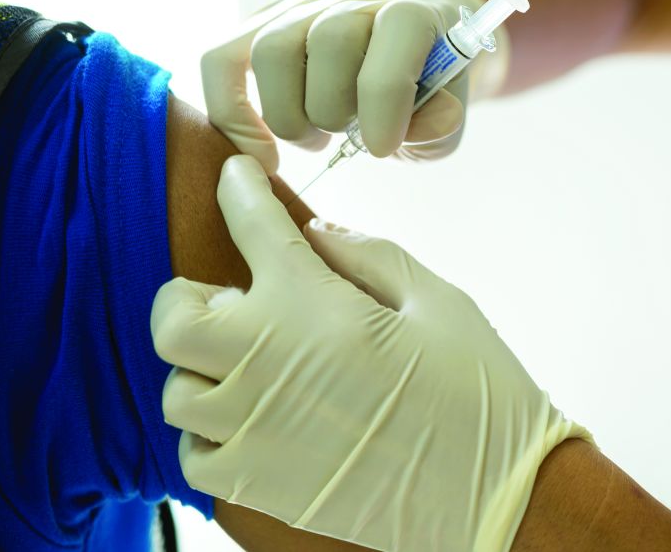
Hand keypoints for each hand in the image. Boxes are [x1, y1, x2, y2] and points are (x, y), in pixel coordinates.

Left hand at [151, 154, 588, 551]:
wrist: (496, 493)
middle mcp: (266, 363)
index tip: (236, 177)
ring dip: (204, 368)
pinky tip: (256, 419)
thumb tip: (314, 233)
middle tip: (234, 300)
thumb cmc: (476, 389)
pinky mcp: (257, 486)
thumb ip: (368, 255)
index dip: (239, 189)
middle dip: (192, 297)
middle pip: (173, 317)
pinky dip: (212, 431)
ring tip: (251, 365)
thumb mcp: (438, 300)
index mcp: (314, 306)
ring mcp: (253, 430)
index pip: (252, 224)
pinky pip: (195, 453)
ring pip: (177, 388)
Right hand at [202, 0, 500, 173]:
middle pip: (328, 41)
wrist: (408, 37)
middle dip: (332, 109)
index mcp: (414, 8)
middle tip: (344, 139)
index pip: (396, 32)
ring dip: (287, 114)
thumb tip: (405, 132)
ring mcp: (305, 2)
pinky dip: (229, 107)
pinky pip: (222, 56)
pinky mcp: (265, 21)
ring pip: (271, 48)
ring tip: (313, 139)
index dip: (385, 99)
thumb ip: (438, 124)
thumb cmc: (429, 82)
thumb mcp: (450, 108)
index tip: (382, 149)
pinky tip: (255, 145)